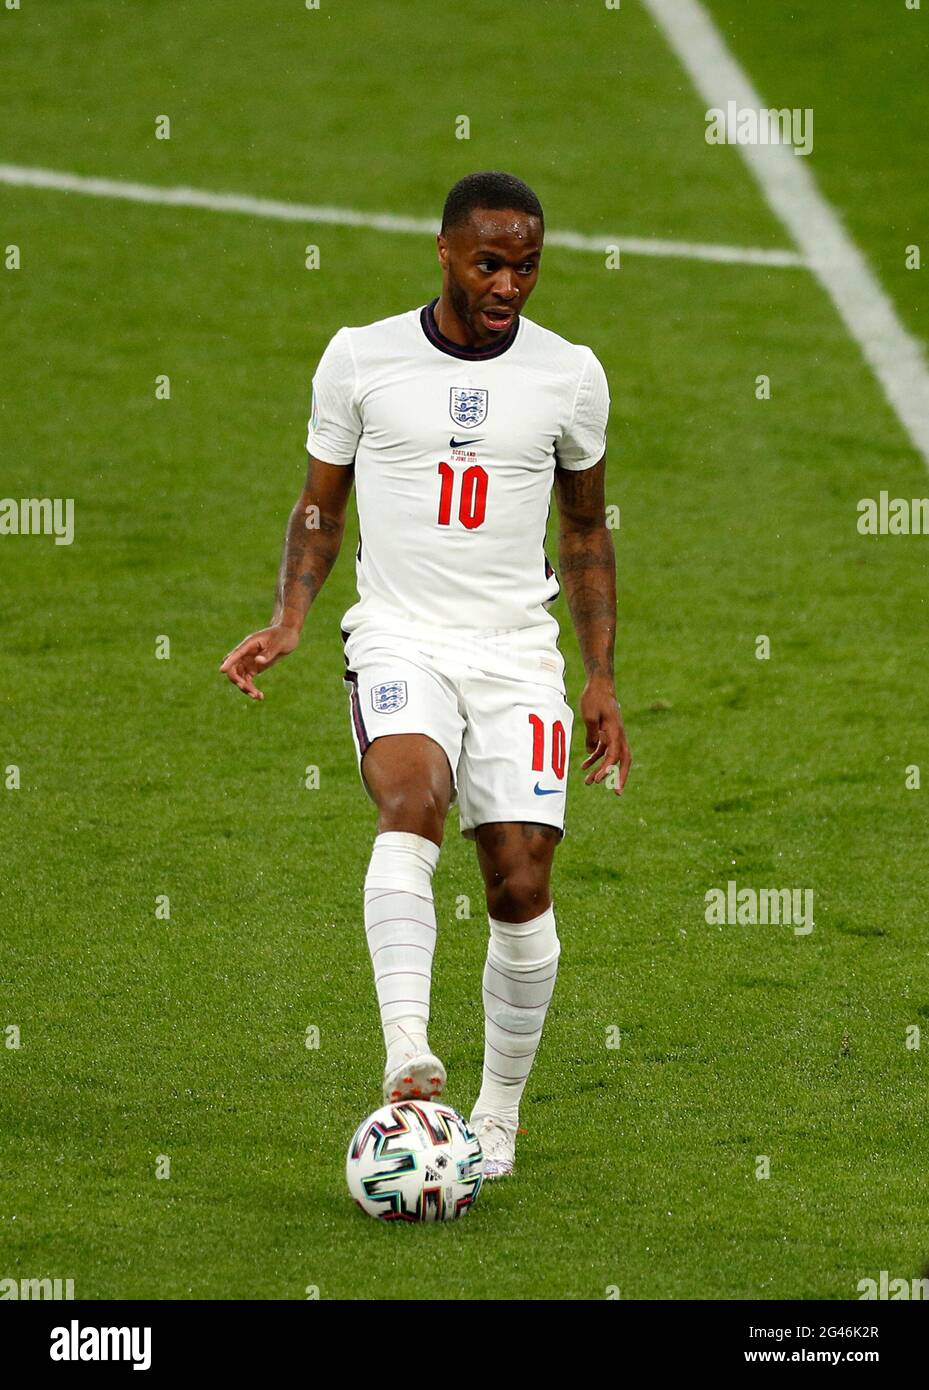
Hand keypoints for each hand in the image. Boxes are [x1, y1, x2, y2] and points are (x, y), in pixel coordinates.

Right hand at [219, 624, 299, 700]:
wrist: (288, 635)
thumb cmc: (284, 636)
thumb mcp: (279, 644)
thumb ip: (268, 653)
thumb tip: (257, 661)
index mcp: (249, 643)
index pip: (236, 653)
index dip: (229, 662)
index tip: (222, 671)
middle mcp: (245, 653)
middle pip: (233, 667)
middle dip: (236, 679)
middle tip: (245, 687)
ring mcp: (248, 661)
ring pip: (239, 677)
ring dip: (245, 687)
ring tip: (257, 696)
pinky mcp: (253, 668)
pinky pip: (247, 681)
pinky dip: (251, 689)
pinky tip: (259, 697)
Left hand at [579, 675, 631, 793]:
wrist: (599, 685)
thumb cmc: (594, 698)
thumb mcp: (589, 715)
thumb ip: (591, 734)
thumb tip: (592, 751)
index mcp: (615, 731)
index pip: (614, 755)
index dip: (607, 769)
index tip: (597, 780)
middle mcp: (618, 735)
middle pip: (624, 760)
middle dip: (620, 777)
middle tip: (617, 792)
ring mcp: (614, 735)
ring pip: (612, 757)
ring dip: (602, 770)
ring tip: (589, 783)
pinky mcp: (607, 733)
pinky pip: (604, 750)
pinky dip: (595, 759)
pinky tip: (584, 767)